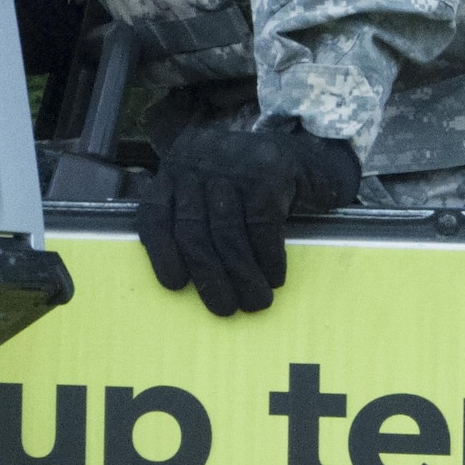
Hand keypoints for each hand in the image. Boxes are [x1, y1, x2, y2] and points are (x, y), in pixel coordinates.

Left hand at [137, 121, 359, 315]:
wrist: (311, 157)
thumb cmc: (254, 186)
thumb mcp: (213, 192)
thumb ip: (193, 218)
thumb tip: (185, 275)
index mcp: (177, 167)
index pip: (154, 212)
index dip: (161, 253)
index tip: (176, 284)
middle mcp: (199, 160)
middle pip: (191, 228)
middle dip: (207, 275)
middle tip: (224, 307)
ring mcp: (234, 163)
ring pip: (226, 231)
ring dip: (241, 275)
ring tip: (255, 301)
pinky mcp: (269, 172)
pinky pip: (261, 226)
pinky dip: (267, 258)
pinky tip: (274, 277)